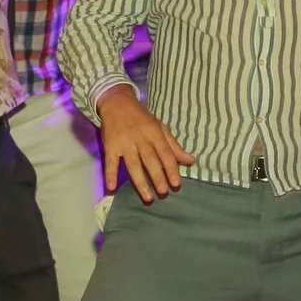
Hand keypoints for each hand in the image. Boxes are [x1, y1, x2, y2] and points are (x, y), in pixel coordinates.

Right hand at [96, 85, 195, 203]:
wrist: (116, 103)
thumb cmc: (141, 118)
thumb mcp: (160, 127)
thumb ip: (174, 146)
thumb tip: (191, 161)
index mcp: (154, 133)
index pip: (165, 153)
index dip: (171, 169)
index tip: (176, 183)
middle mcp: (140, 138)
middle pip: (150, 160)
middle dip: (158, 177)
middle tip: (164, 192)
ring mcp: (124, 143)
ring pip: (133, 164)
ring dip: (140, 181)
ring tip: (148, 197)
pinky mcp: (110, 146)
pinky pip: (110, 162)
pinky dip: (110, 175)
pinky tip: (112, 188)